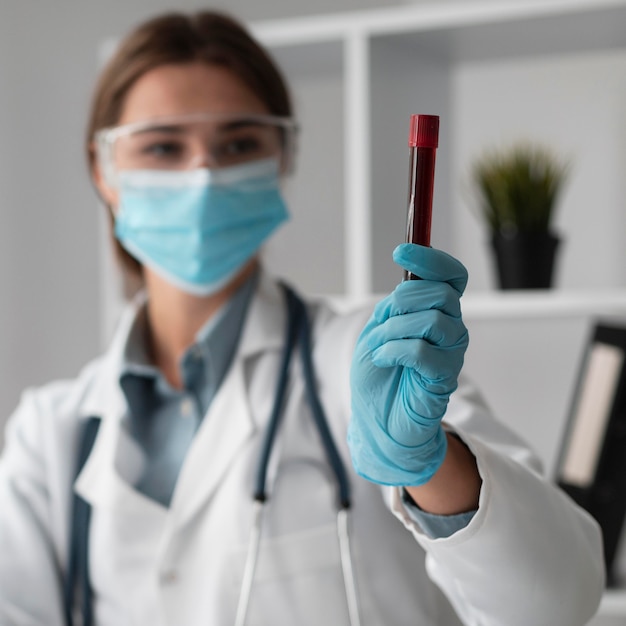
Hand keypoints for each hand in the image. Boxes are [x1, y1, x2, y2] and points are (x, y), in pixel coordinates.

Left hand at [347, 243, 468, 485]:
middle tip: (384, 324)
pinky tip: (384, 360)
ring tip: (381, 348)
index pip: (451, 276)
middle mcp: (449, 328)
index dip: (432, 260)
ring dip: (396, 330)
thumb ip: (396, 306)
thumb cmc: (378, 375)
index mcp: (435, 312)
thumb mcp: (378, 329)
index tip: (401, 253)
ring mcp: (450, 353)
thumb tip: (410, 277)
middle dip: (404, 302)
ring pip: (433, 320)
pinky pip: (423, 351)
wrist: (378, 420)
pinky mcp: (444, 378)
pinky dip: (395, 351)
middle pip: (441, 293)